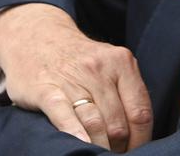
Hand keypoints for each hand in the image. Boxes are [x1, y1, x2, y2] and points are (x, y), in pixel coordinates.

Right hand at [0, 3, 152, 151]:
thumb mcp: (110, 63)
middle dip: (120, 146)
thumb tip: (141, 128)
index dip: (141, 138)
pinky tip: (82, 145)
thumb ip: (127, 90)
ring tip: (99, 155)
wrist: (37, 36)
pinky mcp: (46, 89)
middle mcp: (99, 68)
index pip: (141, 111)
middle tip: (115, 155)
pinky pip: (64, 115)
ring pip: (95, 123)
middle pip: (118, 122)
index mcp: (122, 62)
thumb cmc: (80, 59)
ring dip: (101, 147)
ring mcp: (72, 78)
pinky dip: (75, 133)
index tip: (137, 150)